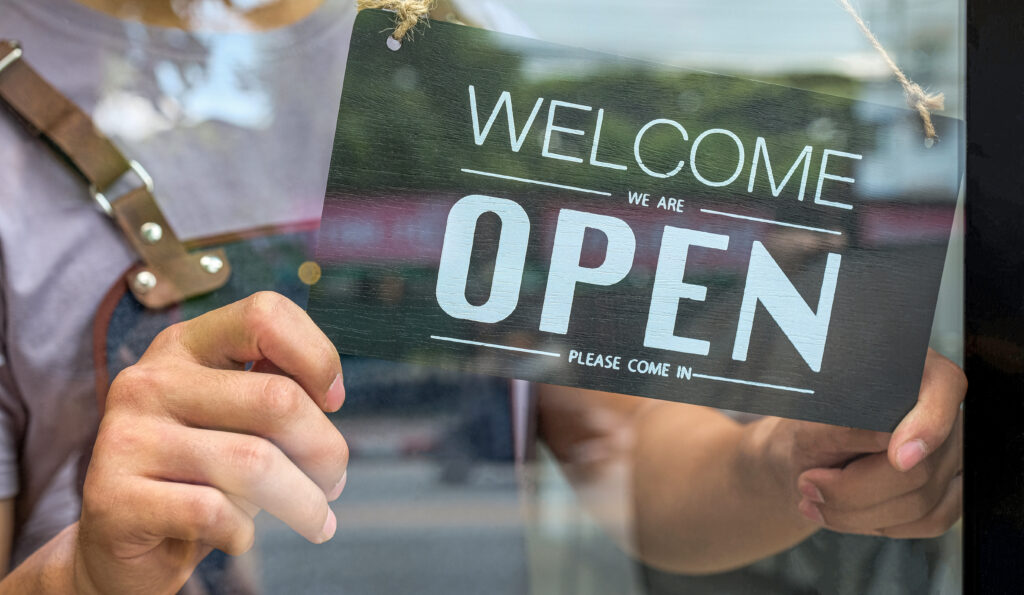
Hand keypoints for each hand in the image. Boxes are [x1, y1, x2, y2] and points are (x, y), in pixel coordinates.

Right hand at [74, 292, 348, 594]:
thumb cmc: (201, 473)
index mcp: (184, 345)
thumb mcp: (237, 419)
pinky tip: (240, 537)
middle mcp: (148, 380)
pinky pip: (214, 511)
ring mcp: (124, 436)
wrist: (125, 542)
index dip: (317, 356)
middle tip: (334, 482)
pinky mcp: (113, 498)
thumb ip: (275, 390)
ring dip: (302, 501)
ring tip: (317, 521)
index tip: (333, 401)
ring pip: (254, 462)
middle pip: (276, 398)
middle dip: (326, 448)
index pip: (264, 314)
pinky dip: (243, 533)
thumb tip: (328, 394)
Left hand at [764, 349, 963, 537]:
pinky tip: (842, 512)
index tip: (897, 457)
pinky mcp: (949, 492)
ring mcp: (951, 453)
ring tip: (813, 497)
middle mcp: (940, 409)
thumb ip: (849, 423)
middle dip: (854, 488)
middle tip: (808, 484)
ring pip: (921, 502)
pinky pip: (928, 521)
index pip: (944, 386)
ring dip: (855, 512)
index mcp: (911, 370)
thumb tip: (887, 436)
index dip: (927, 425)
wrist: (803, 460)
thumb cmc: (808, 428)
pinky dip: (877, 524)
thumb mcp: (812, 422)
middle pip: (921, 466)